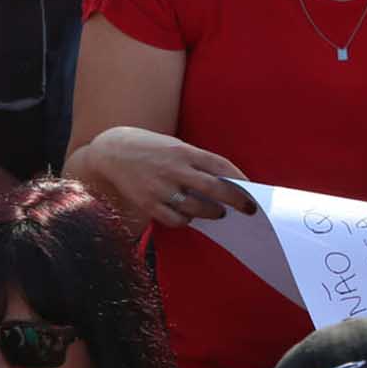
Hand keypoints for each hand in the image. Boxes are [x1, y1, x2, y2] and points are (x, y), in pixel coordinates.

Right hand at [74, 126, 257, 228]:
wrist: (112, 152)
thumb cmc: (152, 149)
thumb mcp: (176, 147)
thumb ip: (198, 163)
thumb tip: (226, 182)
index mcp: (184, 151)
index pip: (221, 166)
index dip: (240, 180)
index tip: (254, 190)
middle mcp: (174, 169)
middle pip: (214, 189)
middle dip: (236, 201)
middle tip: (249, 209)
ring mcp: (160, 188)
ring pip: (196, 208)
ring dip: (212, 213)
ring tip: (218, 212)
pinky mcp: (147, 203)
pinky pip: (175, 219)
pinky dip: (186, 220)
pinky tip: (190, 216)